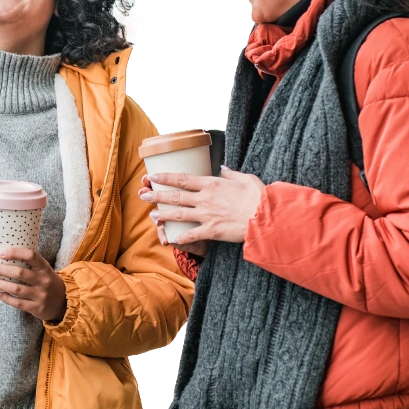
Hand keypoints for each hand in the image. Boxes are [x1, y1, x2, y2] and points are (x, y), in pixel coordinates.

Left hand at [0, 247, 67, 322]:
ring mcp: (40, 294)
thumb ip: (29, 264)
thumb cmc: (47, 281)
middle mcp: (43, 280)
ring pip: (15, 289)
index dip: (14, 252)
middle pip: (19, 273)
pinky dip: (5, 297)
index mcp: (45, 267)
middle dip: (0, 269)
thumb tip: (4, 256)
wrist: (63, 301)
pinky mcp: (36, 307)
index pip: (30, 255)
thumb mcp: (44, 269)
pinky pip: (17, 303)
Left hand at [139, 167, 265, 245]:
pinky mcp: (212, 230)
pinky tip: (172, 239)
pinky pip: (192, 234)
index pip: (183, 179)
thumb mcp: (246, 178)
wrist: (266, 217)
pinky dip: (181, 237)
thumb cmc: (258, 197)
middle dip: (157, 195)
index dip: (166, 177)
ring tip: (151, 215)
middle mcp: (205, 198)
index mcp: (212, 184)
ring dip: (163, 214)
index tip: (153, 176)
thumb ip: (231, 173)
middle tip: (143, 194)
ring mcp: (206, 215)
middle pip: (175, 196)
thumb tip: (223, 168)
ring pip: (179, 214)